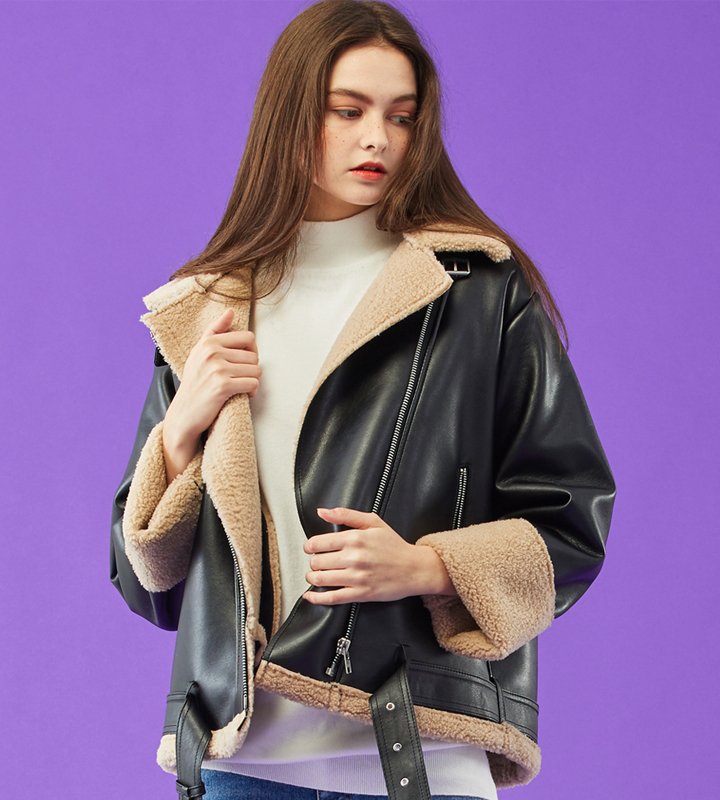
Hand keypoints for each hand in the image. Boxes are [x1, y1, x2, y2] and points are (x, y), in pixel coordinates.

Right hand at [165, 307, 261, 443]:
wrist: (184, 413)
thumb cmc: (195, 383)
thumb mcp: (200, 352)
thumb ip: (215, 330)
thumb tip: (231, 311)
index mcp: (209, 342)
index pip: (248, 338)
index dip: (251, 352)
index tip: (242, 363)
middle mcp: (212, 352)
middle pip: (254, 356)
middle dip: (251, 369)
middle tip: (239, 378)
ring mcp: (217, 369)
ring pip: (256, 370)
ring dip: (251, 381)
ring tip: (239, 387)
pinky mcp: (222, 386)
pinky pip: (252, 384)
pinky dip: (251, 392)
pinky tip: (241, 395)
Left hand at [302, 507, 456, 604]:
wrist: (415, 569)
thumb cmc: (394, 546)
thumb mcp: (373, 522)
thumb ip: (345, 515)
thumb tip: (322, 512)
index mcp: (355, 538)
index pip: (317, 543)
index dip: (309, 546)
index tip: (310, 548)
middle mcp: (354, 558)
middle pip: (317, 562)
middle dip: (314, 562)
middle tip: (317, 562)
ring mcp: (356, 577)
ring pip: (320, 579)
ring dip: (312, 578)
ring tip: (315, 576)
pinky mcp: (360, 594)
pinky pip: (332, 598)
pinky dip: (316, 598)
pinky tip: (311, 596)